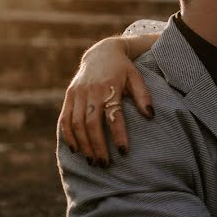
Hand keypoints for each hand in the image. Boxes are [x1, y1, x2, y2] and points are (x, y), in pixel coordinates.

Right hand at [57, 37, 152, 165]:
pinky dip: (68, 136)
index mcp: (109, 87)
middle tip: (104, 164)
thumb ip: (143, 96)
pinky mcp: (69, 96)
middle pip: (91, 124)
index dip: (118, 135)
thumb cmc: (123, 69)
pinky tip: (76, 150)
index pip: (113, 116)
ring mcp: (77, 94)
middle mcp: (91, 91)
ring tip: (92, 161)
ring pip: (76, 124)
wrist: (102, 52)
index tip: (124, 152)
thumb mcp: (137, 78)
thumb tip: (151, 116)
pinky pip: (65, 119)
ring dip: (83, 145)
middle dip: (97, 146)